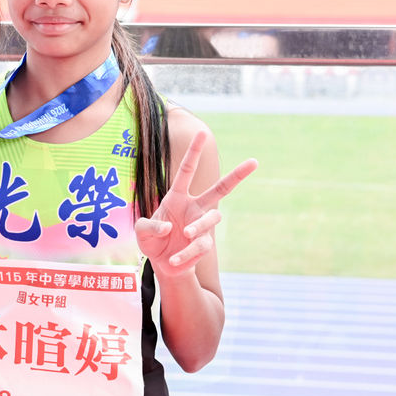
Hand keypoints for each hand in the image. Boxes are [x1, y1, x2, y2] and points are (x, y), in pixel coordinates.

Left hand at [135, 129, 257, 277]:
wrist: (162, 263)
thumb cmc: (152, 240)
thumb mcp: (141, 231)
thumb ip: (148, 226)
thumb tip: (169, 226)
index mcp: (177, 197)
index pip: (187, 170)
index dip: (194, 152)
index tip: (202, 132)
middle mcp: (194, 207)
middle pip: (220, 189)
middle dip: (237, 175)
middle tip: (254, 162)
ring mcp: (201, 225)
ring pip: (211, 220)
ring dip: (198, 226)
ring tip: (187, 234)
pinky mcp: (203, 244)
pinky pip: (200, 246)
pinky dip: (186, 254)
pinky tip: (173, 261)